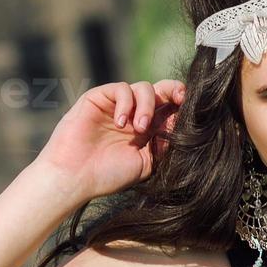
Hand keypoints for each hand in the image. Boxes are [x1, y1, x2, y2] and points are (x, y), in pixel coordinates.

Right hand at [33, 80, 186, 200]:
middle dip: (174, 90)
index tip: (192, 109)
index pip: (170, 108)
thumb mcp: (146, 163)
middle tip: (180, 99)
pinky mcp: (98, 98)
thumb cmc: (108, 175)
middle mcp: (135, 114)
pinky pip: (120, 89)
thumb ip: (165, 144)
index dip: (183, 104)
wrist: (75, 178)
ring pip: (143, 87)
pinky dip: (126, 103)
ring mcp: (116, 105)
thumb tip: (186, 127)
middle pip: (161, 90)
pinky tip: (121, 123)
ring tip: (140, 128)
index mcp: (148, 129)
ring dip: (147, 105)